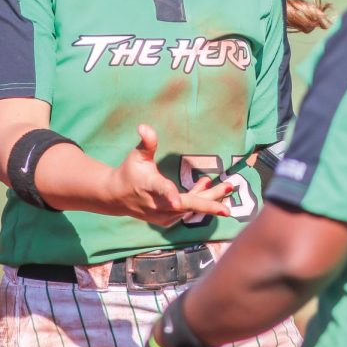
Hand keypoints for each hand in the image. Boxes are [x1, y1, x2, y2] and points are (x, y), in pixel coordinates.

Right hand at [106, 124, 232, 226]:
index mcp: (150, 186)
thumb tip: (144, 126)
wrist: (117, 197)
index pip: (160, 191)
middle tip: (229, 188)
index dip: (169, 196)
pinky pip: (187, 211)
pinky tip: (207, 187)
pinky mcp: (167, 220)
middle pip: (186, 204)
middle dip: (210, 199)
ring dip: (210, 197)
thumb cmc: (129, 172)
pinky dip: (200, 200)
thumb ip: (146, 142)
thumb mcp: (137, 156)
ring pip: (191, 208)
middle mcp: (157, 204)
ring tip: (227, 186)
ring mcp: (162, 215)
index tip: (176, 202)